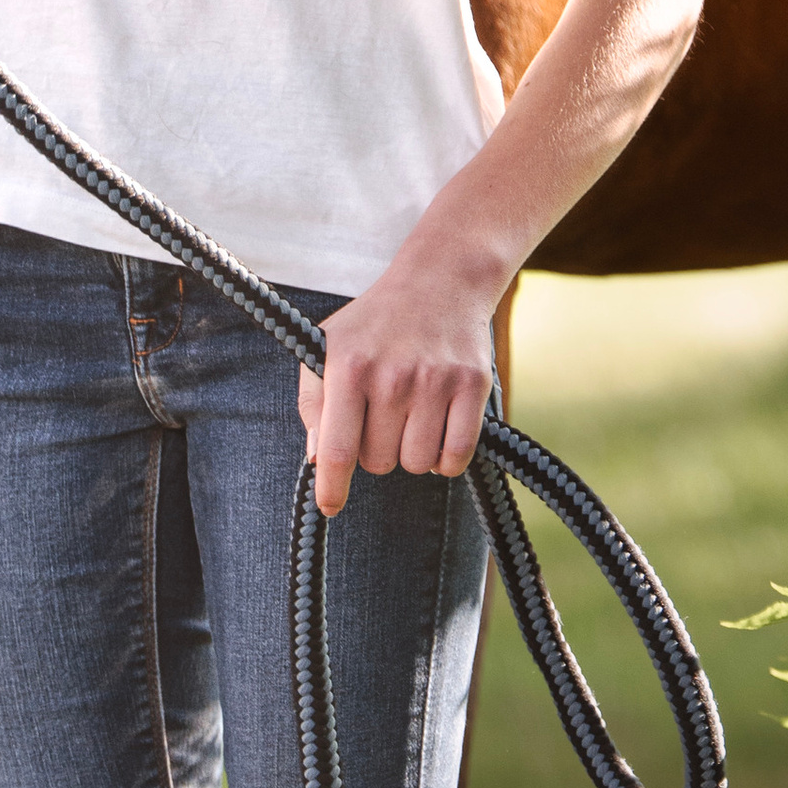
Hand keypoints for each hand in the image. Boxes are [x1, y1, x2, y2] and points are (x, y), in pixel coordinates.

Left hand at [296, 246, 503, 519]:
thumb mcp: (327, 347)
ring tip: (411, 415)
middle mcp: (392, 375)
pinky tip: (438, 427)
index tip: (330, 508)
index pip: (337, 449)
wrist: (439, 279)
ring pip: (417, 465)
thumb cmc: (374, 323)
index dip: (332, 489)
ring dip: (412, 453)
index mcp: (348, 366)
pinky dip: (446, 458)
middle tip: (383, 415)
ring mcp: (435, 380)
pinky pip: (455, 458)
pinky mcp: (473, 385)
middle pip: (379, 463)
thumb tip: (317, 460)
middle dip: (377, 451)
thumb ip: (313, 403)